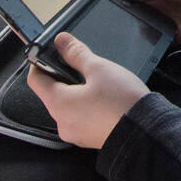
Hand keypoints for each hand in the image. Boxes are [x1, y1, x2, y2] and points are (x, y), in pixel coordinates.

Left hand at [25, 31, 149, 148]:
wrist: (146, 133)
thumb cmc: (123, 103)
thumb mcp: (99, 69)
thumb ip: (77, 53)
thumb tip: (62, 42)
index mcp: (58, 104)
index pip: (35, 79)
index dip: (40, 62)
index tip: (52, 52)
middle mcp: (62, 122)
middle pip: (53, 92)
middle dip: (66, 76)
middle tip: (85, 66)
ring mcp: (76, 133)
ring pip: (69, 105)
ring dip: (79, 92)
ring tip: (101, 84)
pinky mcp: (89, 138)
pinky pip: (82, 117)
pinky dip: (88, 106)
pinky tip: (106, 99)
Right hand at [106, 0, 180, 44]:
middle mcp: (150, 1)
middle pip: (124, 1)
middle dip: (108, 2)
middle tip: (91, 4)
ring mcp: (155, 18)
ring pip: (131, 21)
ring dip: (121, 22)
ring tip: (104, 23)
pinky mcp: (162, 34)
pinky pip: (147, 38)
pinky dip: (138, 40)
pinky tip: (127, 42)